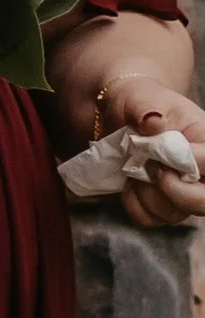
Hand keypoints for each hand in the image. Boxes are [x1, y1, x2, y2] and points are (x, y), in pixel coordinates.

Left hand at [97, 74, 204, 229]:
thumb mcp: (141, 97)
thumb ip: (148, 108)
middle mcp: (202, 173)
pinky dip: (133, 204)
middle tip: (151, 168)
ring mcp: (185, 193)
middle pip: (204, 203)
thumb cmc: (140, 103)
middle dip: (173, 191)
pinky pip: (150, 219)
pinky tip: (130, 184)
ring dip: (146, 193)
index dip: (192, 163)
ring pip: (174, 214)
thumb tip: (154, 122)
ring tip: (135, 169)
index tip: (161, 149)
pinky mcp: (162, 207)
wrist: (120, 116)